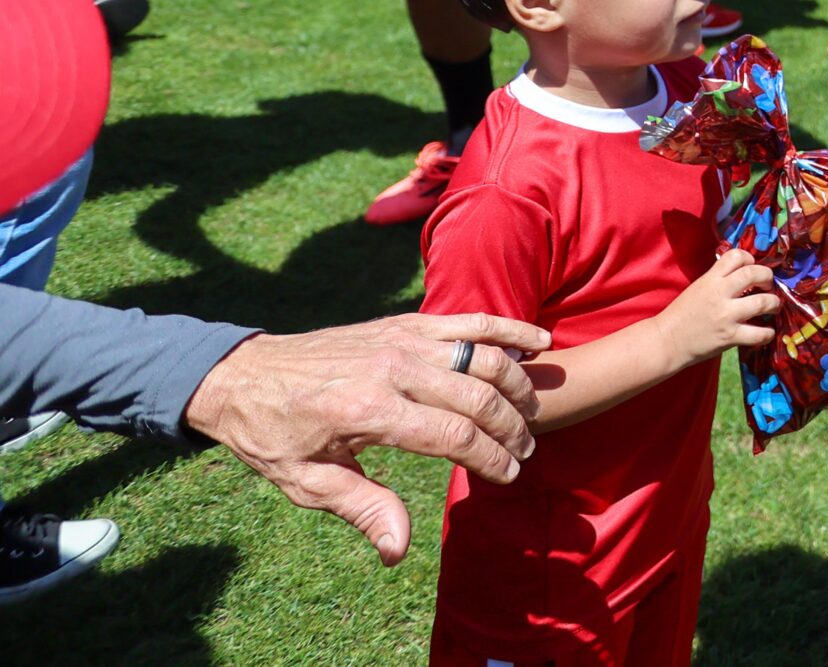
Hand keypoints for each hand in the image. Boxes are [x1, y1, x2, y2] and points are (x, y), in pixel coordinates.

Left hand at [181, 311, 551, 566]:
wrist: (245, 373)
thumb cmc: (276, 434)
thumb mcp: (307, 483)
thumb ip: (362, 509)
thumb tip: (399, 549)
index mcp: (368, 410)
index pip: (453, 436)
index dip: (490, 459)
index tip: (508, 476)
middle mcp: (393, 368)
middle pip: (477, 395)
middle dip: (511, 427)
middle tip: (524, 452)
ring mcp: (403, 338)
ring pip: (482, 355)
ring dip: (516, 384)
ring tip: (530, 413)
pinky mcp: (406, 322)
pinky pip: (469, 321)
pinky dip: (508, 331)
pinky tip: (539, 344)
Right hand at [655, 248, 778, 366]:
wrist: (666, 341)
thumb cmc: (682, 314)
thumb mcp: (698, 287)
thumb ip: (719, 279)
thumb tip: (746, 275)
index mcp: (710, 279)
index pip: (736, 256)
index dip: (750, 259)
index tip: (752, 267)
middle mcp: (719, 293)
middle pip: (754, 274)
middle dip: (768, 277)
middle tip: (768, 286)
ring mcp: (726, 315)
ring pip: (763, 302)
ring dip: (774, 304)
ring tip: (773, 307)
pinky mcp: (730, 337)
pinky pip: (759, 334)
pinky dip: (768, 333)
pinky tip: (767, 333)